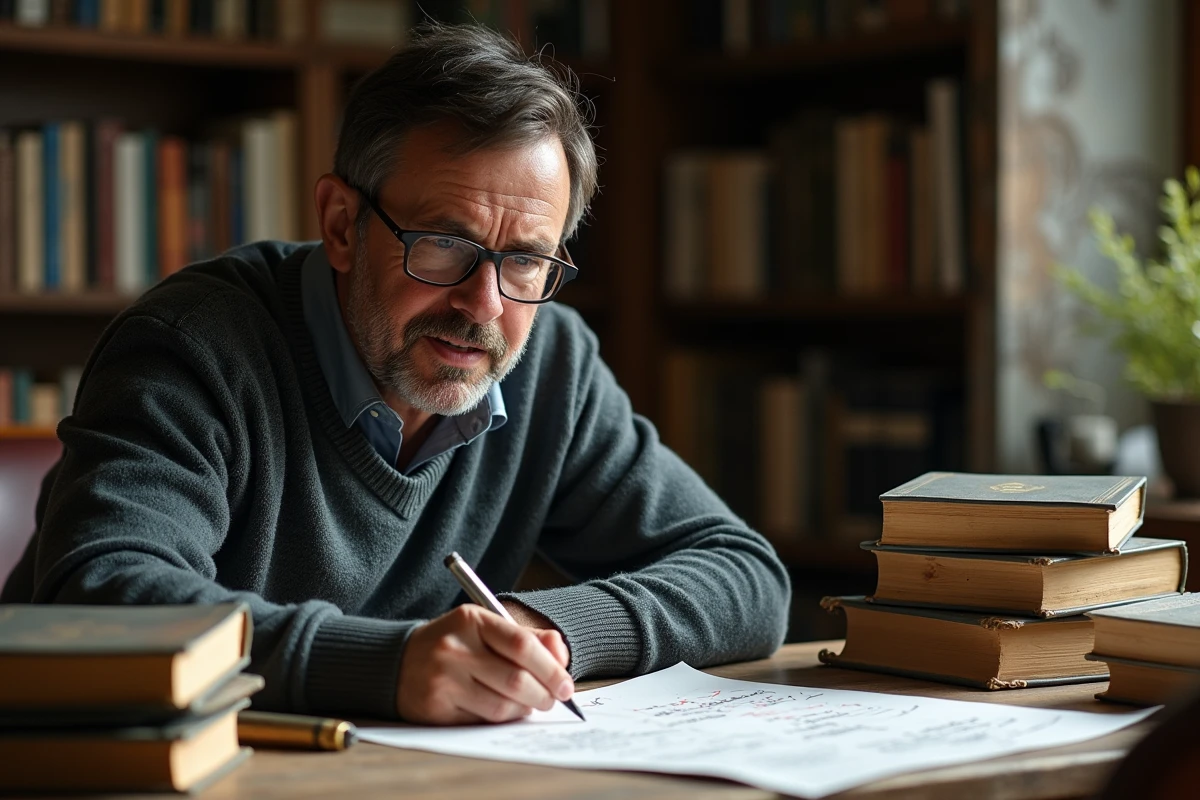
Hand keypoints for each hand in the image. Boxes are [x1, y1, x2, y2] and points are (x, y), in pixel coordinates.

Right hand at [397, 604, 573, 723]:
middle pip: (516, 680)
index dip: (551, 668)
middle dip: (543, 695)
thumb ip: (528, 638)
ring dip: (523, 710)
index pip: (522, 644)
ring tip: (528, 705)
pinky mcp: (435, 709)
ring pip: (501, 707)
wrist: (396, 661)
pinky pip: (481, 722)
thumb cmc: (454, 644)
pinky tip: (503, 711)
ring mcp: (442, 680)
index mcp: (471, 620)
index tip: (566, 685)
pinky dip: (500, 721)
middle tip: (552, 699)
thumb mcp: (485, 627)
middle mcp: (454, 649)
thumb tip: (562, 658)